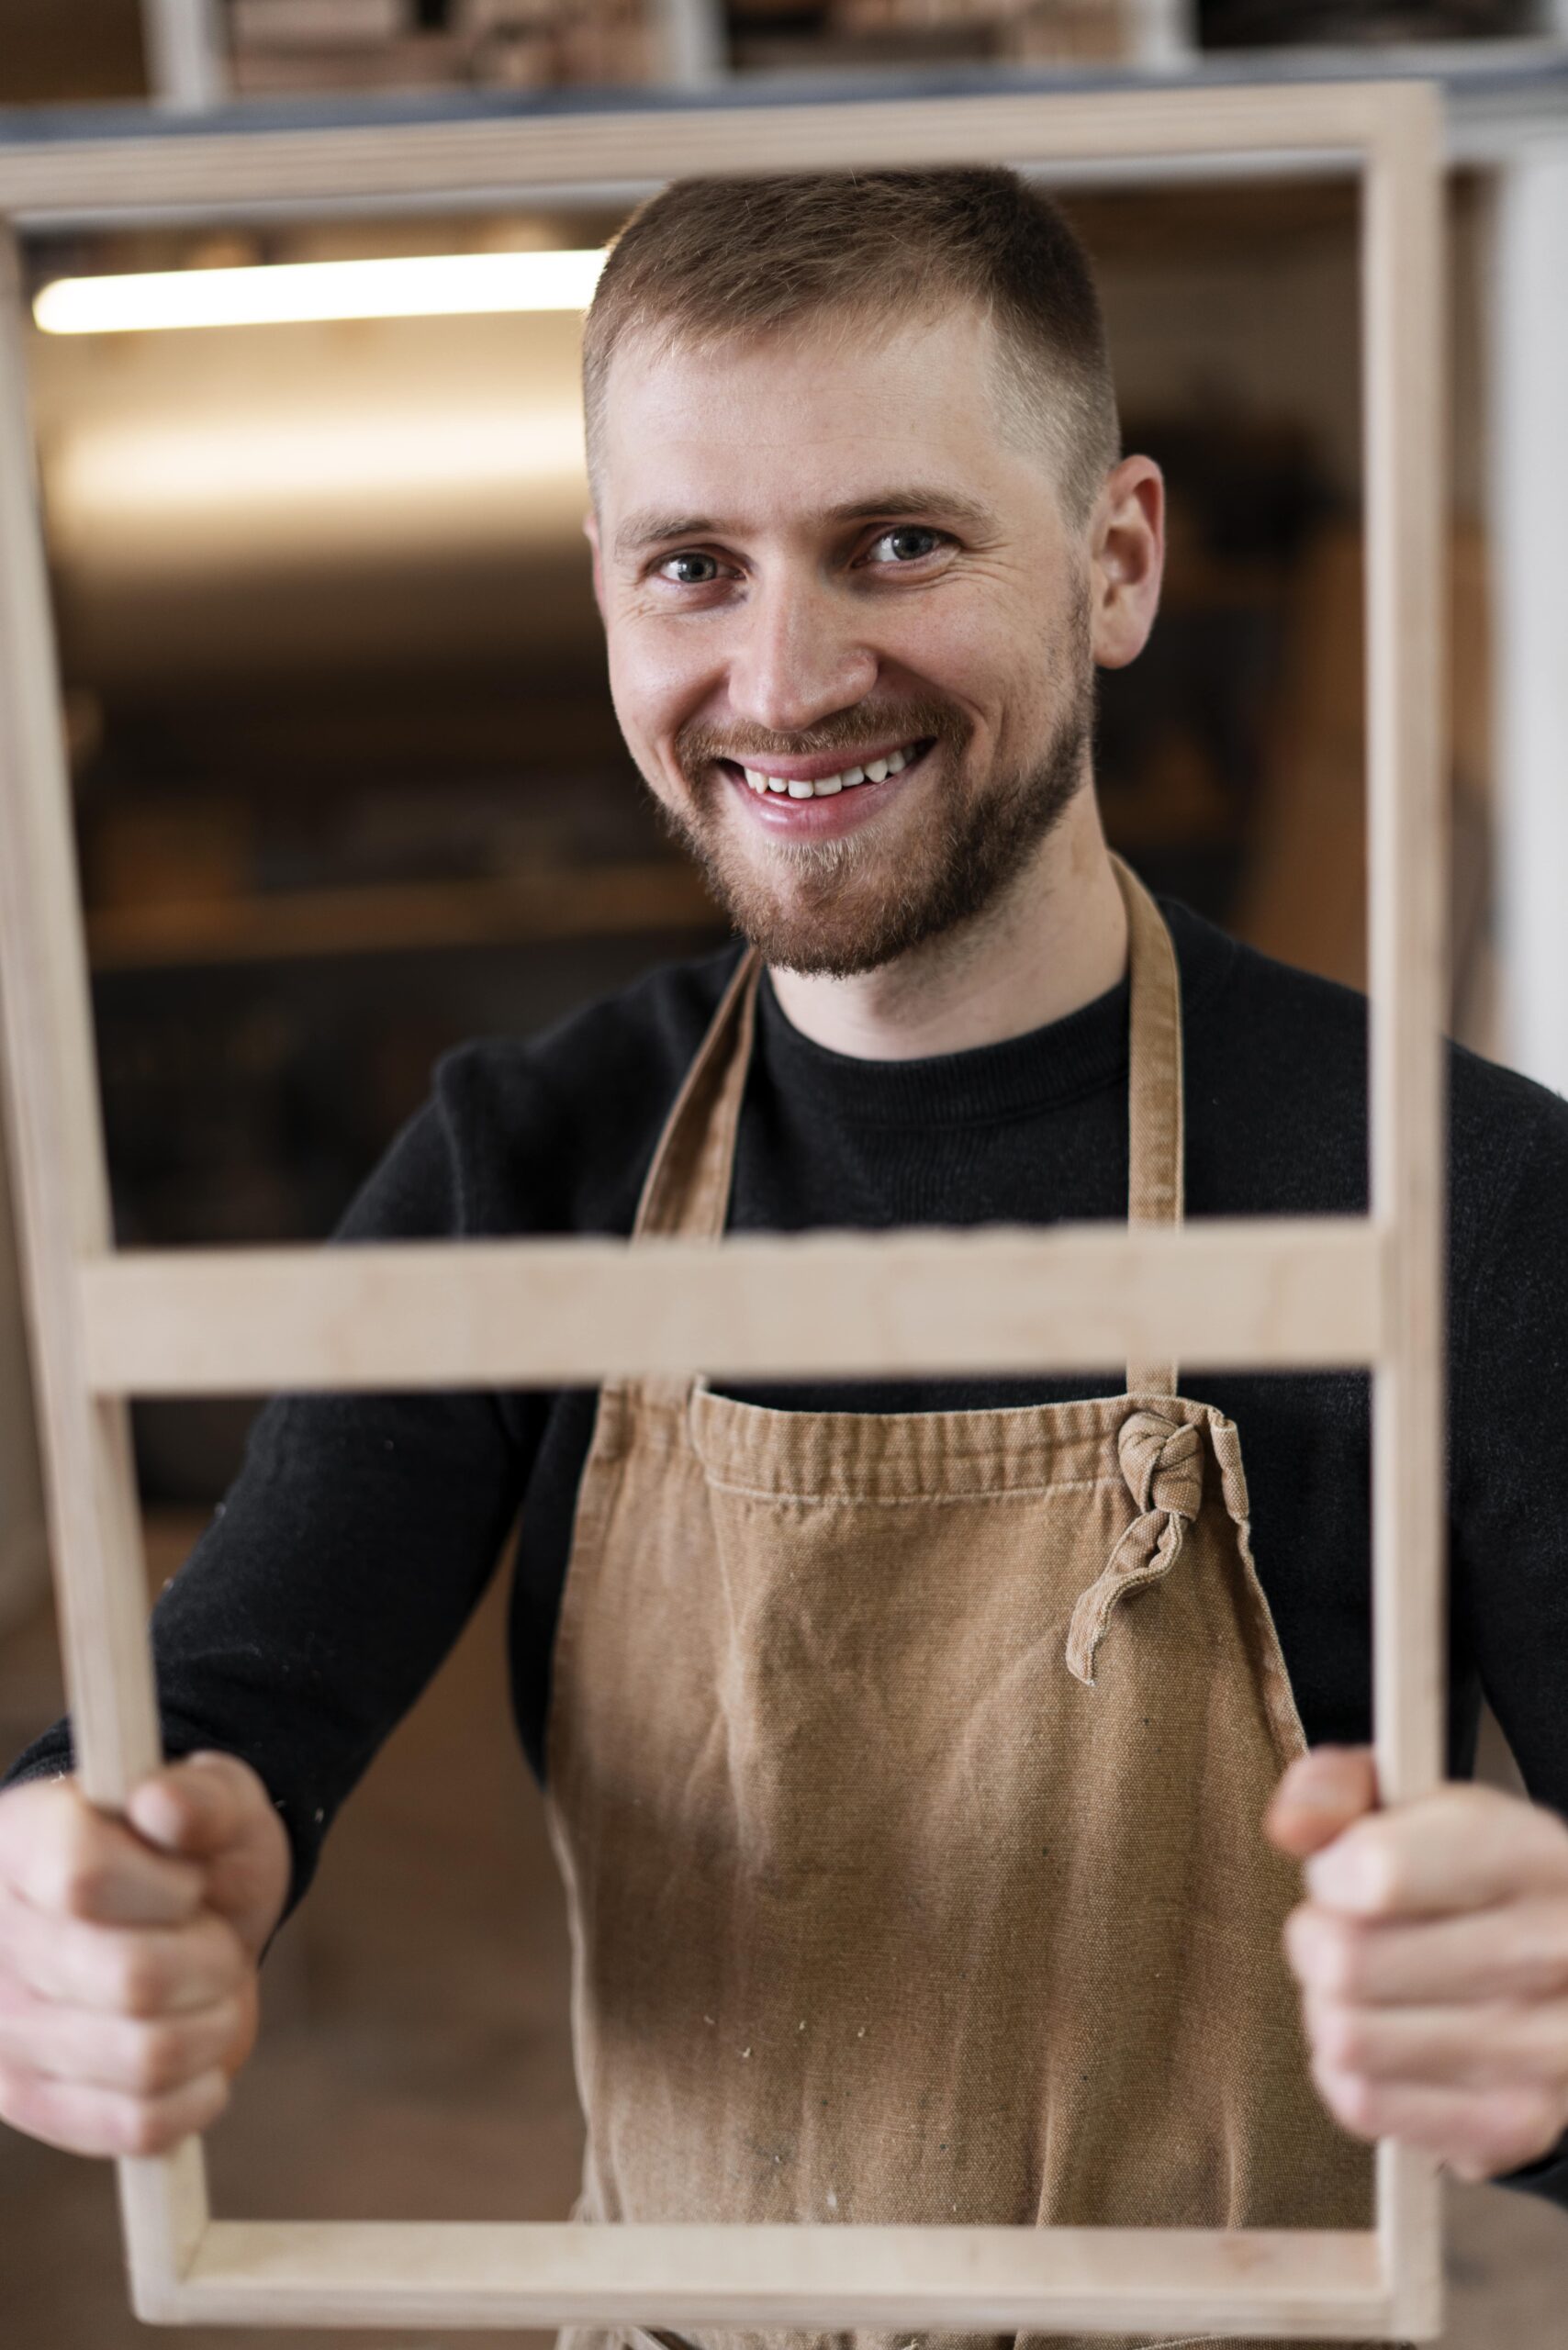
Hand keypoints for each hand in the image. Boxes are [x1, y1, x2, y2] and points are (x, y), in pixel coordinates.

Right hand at [0, 1751, 291, 2158]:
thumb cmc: (192, 1855)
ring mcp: (0, 2033)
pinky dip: (197, 2091)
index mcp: (21, 1840)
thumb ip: (201, 1795)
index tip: (189, 1880)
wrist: (172, 1922)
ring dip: (212, 2022)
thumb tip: (162, 1803)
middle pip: (133, 1979)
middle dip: (210, 1957)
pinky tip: (197, 2046)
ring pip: (148, 2057)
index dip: (168, 1886)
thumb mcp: (217, 1802)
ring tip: (206, 1988)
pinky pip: (140, 2125)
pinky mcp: (28, 2103)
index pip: (84, 1877)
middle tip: (211, 1936)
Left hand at [1266, 1746, 1567, 2180]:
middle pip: (1349, 1962)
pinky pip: (1363, 2103)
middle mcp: (1555, 1951)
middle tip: (1344, 1932)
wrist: (1561, 1954)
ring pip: (1349, 2036)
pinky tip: (1381, 2038)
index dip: (1332, 1871)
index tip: (1347, 1870)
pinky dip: (1347, 2072)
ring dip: (1328, 2007)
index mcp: (1531, 1853)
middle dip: (1317, 1940)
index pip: (1380, 1873)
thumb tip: (1291, 1827)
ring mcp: (1546, 2049)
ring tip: (1362, 1986)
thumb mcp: (1410, 1797)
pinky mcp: (1516, 2125)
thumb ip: (1337, 1787)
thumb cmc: (1463, 1871)